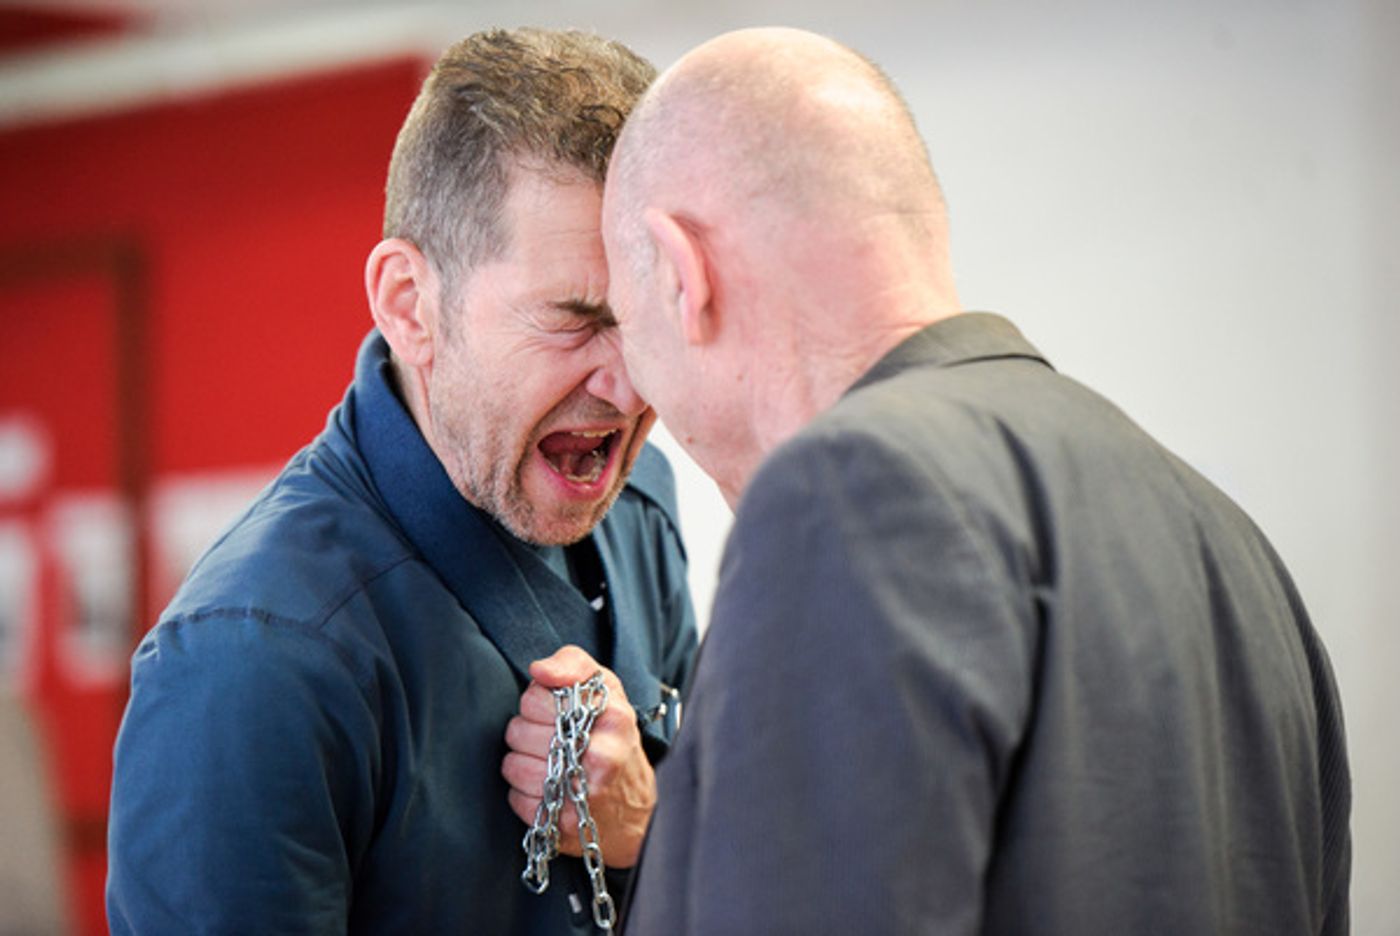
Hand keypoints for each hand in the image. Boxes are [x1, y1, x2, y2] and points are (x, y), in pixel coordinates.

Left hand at [502, 645, 655, 867]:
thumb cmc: (614, 739)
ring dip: (523, 764)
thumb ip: (573, 665)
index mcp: (613, 718)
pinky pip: (516, 799)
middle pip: (518, 731)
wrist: (638, 809)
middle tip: (553, 740)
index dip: (537, 702)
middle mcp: (601, 757)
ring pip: (513, 765)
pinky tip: (550, 790)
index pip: (536, 698)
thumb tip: (539, 670)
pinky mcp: (565, 825)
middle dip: (528, 732)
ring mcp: (583, 794)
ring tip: (550, 764)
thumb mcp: (606, 689)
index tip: (557, 713)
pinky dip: (525, 795)